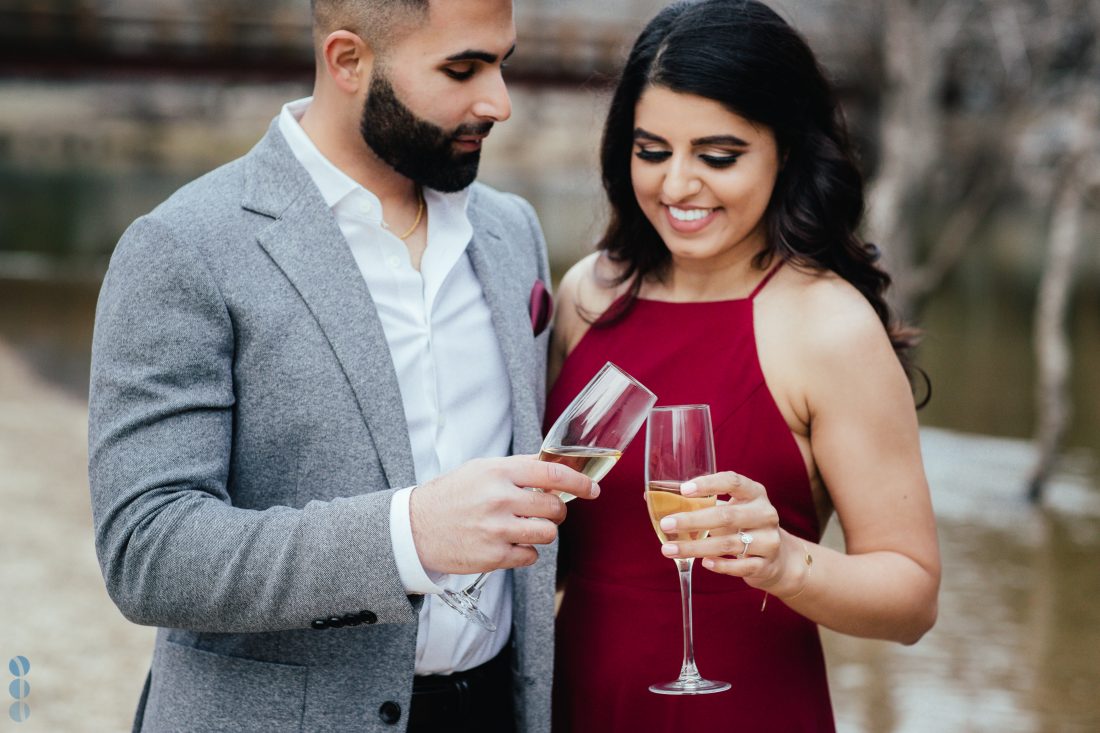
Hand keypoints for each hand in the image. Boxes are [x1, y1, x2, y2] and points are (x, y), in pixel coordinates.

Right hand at [409, 455, 599, 574]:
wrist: (414, 529)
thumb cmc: (451, 496)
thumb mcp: (480, 470)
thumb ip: (517, 469)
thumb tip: (555, 468)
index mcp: (498, 472)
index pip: (551, 473)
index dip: (578, 482)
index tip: (592, 489)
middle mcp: (499, 499)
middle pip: (554, 507)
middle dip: (557, 511)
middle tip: (547, 511)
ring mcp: (497, 530)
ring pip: (547, 534)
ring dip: (543, 532)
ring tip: (526, 528)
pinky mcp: (493, 556)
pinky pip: (531, 556)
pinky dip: (526, 551)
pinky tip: (509, 543)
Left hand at [657, 472, 800, 594]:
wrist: (779, 557)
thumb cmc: (744, 526)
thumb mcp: (730, 509)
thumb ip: (699, 503)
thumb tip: (650, 496)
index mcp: (754, 493)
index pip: (733, 481)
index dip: (708, 484)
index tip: (683, 490)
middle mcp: (764, 514)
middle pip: (726, 515)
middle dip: (692, 520)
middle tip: (666, 524)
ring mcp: (768, 540)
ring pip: (729, 543)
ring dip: (696, 547)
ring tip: (669, 550)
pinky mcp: (766, 564)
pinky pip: (740, 566)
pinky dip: (720, 565)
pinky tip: (703, 563)